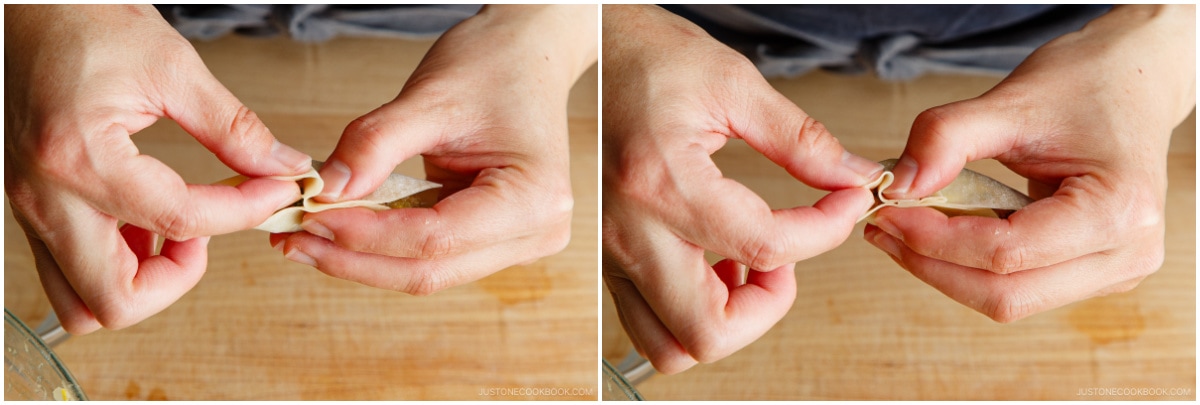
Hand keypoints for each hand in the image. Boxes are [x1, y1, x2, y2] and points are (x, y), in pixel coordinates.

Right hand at [4, 5, 310, 332]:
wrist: (24, 9)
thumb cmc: (84, 22)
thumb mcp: (172, 66)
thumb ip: (233, 127)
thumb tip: (283, 168)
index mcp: (80, 158)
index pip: (179, 221)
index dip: (244, 212)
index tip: (278, 190)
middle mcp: (45, 197)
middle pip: (114, 301)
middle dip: (178, 281)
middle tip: (210, 233)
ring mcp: (30, 208)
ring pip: (81, 302)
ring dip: (141, 283)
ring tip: (179, 230)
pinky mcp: (32, 207)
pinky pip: (70, 270)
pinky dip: (117, 264)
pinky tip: (150, 220)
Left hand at [269, 5, 597, 293]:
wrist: (526, 55)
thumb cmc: (495, 67)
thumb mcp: (430, 98)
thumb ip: (374, 146)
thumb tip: (324, 192)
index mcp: (535, 200)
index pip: (435, 239)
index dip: (365, 235)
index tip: (311, 216)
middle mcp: (536, 232)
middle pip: (430, 269)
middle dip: (355, 258)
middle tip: (294, 239)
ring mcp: (520, 243)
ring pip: (427, 272)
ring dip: (362, 259)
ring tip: (307, 237)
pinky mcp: (496, 240)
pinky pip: (432, 257)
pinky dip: (382, 247)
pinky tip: (340, 233)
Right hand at [601, 5, 880, 373]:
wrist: (588, 51)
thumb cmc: (648, 58)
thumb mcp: (733, 84)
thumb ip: (799, 140)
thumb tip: (851, 178)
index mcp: (661, 182)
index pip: (763, 246)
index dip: (825, 231)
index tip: (845, 201)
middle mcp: (630, 231)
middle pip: (706, 332)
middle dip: (766, 308)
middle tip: (787, 261)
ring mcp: (614, 253)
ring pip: (671, 346)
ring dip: (724, 322)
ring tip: (749, 265)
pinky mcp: (611, 258)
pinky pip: (652, 321)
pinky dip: (694, 311)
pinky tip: (717, 258)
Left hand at [868, 5, 1194, 321]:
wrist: (1132, 82)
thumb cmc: (1085, 85)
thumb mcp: (1011, 100)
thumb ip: (947, 138)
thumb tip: (897, 186)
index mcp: (1119, 213)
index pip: (1006, 253)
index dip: (934, 239)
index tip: (886, 211)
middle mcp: (1126, 255)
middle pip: (1005, 295)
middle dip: (931, 265)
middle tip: (881, 228)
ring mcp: (1113, 272)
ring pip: (1007, 300)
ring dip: (945, 270)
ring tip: (901, 228)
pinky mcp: (1091, 273)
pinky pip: (1017, 287)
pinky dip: (968, 266)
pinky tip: (936, 234)